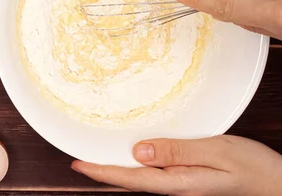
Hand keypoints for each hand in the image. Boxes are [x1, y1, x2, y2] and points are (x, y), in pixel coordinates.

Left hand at [71, 135, 281, 194]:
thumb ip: (177, 151)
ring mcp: (181, 185)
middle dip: (103, 170)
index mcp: (178, 183)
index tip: (77, 164)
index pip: (130, 178)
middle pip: (130, 180)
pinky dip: (135, 163)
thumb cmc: (253, 167)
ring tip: (95, 154)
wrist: (277, 182)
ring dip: (117, 167)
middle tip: (77, 157)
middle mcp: (176, 187)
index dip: (101, 171)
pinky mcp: (187, 179)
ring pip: (140, 176)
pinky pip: (154, 172)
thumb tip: (139, 151)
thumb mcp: (216, 151)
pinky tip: (131, 154)